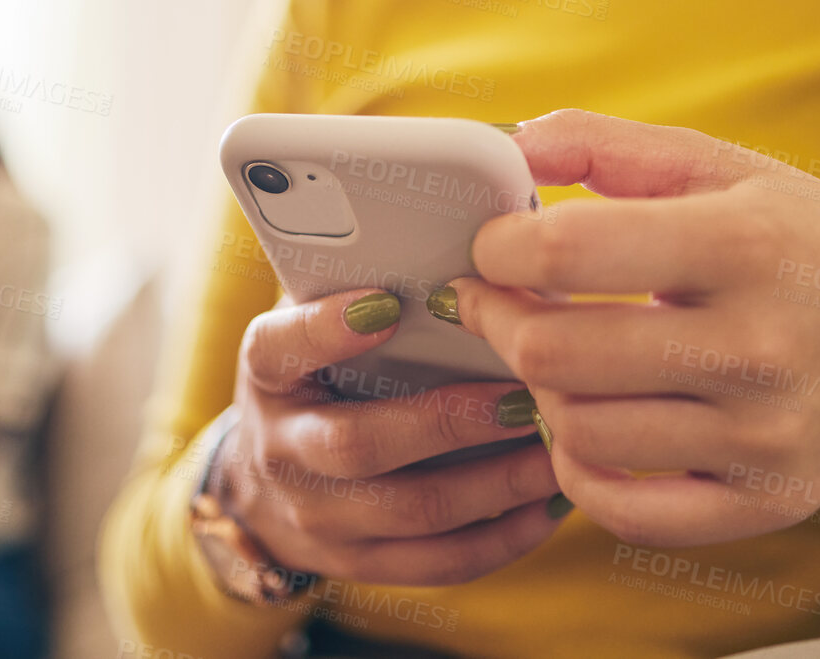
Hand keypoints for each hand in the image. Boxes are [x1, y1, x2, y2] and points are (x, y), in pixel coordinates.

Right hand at [205, 286, 565, 586]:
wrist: (262, 484)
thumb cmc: (316, 376)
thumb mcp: (313, 324)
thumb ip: (361, 285)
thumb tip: (473, 253)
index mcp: (267, 371)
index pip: (283, 346)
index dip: (328, 329)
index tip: (387, 304)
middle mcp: (281, 448)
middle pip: (358, 444)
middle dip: (449, 423)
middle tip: (523, 399)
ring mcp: (316, 517)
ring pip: (412, 512)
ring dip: (496, 485)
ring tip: (557, 452)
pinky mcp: (357, 566)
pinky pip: (438, 564)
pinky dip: (503, 538)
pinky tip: (549, 506)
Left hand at [436, 109, 819, 549]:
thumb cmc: (805, 242)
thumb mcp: (725, 169)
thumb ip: (611, 147)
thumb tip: (512, 144)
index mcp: (742, 245)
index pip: (570, 250)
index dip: (501, 248)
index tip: (493, 246)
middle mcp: (757, 345)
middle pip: (558, 353)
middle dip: (501, 322)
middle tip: (498, 303)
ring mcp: (764, 435)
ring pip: (580, 433)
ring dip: (540, 393)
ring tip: (553, 359)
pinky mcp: (766, 501)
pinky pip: (627, 512)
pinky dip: (580, 473)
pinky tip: (584, 428)